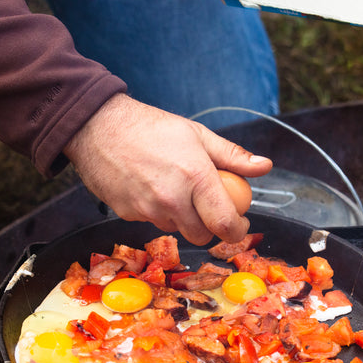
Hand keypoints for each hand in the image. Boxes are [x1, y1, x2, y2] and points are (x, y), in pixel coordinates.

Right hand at [63, 94, 271, 245]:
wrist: (98, 126)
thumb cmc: (151, 127)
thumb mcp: (198, 134)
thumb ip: (233, 156)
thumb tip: (265, 166)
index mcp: (195, 177)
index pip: (225, 223)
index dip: (238, 230)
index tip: (240, 224)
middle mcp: (172, 198)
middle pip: (202, 236)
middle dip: (209, 227)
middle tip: (209, 209)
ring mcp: (147, 209)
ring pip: (176, 229)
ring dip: (182, 218)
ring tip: (175, 189)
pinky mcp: (128, 214)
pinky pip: (152, 222)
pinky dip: (157, 212)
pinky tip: (150, 188)